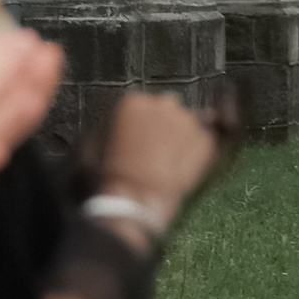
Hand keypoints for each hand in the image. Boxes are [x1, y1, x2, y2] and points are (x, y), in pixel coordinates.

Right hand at [98, 89, 218, 228]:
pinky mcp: (206, 140)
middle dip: (161, 125)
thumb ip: (107, 128)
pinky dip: (195, 152)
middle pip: (165, 110)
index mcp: (134, 101)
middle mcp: (164, 103)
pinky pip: (202, 142)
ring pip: (186, 124)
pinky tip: (182, 169)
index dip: (137, 124)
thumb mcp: (93, 145)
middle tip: (153, 150)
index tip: (135, 140)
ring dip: (180, 137)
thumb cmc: (108, 174)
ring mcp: (188, 121)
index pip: (139, 105)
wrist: (137, 198)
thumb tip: (114, 128)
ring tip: (169, 162)